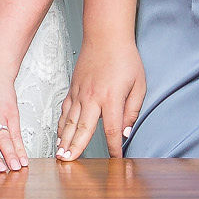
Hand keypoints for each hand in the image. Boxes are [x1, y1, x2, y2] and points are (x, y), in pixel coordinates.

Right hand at [57, 38, 145, 160]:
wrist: (106, 36)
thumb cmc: (125, 58)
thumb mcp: (139, 85)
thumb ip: (132, 110)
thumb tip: (126, 131)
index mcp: (111, 98)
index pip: (112, 130)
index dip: (114, 147)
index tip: (116, 159)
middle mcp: (92, 97)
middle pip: (82, 129)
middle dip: (75, 147)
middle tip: (67, 162)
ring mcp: (79, 92)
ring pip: (69, 120)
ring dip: (64, 138)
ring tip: (60, 153)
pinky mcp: (73, 88)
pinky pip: (65, 109)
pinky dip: (61, 122)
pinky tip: (60, 132)